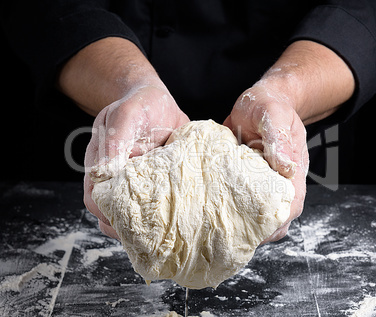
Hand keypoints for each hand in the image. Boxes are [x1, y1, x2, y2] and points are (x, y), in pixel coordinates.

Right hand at [83, 85, 188, 238]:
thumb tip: (104, 173)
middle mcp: (117, 177)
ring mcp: (136, 183)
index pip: (95, 198)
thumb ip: (116, 141)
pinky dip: (163, 214)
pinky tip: (175, 218)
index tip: (125, 223)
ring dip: (145, 225)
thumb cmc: (139, 106)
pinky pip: (155, 205)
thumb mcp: (127, 116)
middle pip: (112, 213)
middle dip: (127, 228)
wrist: (157, 102)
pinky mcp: (156, 184)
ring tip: (161, 234)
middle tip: (148, 237)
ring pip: (133, 213)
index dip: (106, 214)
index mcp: (101, 164)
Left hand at [223, 82, 308, 242]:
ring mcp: (259, 187)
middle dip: (251, 234)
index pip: (287, 210)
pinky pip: (236, 203)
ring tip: (215, 230)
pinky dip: (225, 210)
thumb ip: (278, 138)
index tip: (249, 234)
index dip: (271, 226)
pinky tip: (209, 212)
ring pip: (252, 217)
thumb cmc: (270, 107)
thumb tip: (284, 166)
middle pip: (270, 222)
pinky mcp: (242, 184)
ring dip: (237, 226)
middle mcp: (277, 187)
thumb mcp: (274, 115)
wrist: (258, 103)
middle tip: (225, 238)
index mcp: (291, 176)